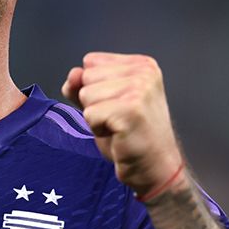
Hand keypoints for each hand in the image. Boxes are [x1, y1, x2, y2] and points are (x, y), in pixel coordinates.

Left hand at [61, 52, 184, 192]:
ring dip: (96, 117)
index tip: (117, 106)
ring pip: (86, 94)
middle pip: (86, 77)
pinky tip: (118, 134)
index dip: (95, 88)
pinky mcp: (131, 109)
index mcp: (141, 64)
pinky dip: (98, 129)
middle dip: (94, 103)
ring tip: (119, 127)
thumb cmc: (129, 136)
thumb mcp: (102, 102)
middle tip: (118, 119)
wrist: (154, 167)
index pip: (90, 62)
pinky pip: (90, 114)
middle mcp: (144, 71)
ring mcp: (140, 89)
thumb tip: (74, 74)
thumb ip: (83, 85)